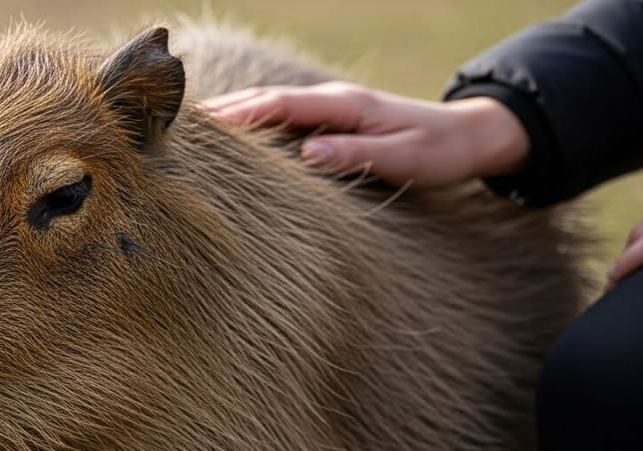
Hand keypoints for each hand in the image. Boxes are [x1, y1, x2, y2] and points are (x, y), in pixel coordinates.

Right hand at [203, 82, 529, 186]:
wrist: (468, 136)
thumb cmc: (437, 151)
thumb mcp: (402, 158)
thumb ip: (355, 154)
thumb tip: (308, 154)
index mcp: (344, 106)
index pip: (279, 106)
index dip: (238, 115)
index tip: (200, 125)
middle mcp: (331, 101)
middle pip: (264, 100)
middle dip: (221, 111)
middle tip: (174, 124)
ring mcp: (330, 109)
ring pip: (270, 107)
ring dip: (233, 116)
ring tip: (191, 132)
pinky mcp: (331, 121)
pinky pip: (282, 119)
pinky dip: (253, 123)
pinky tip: (234, 138)